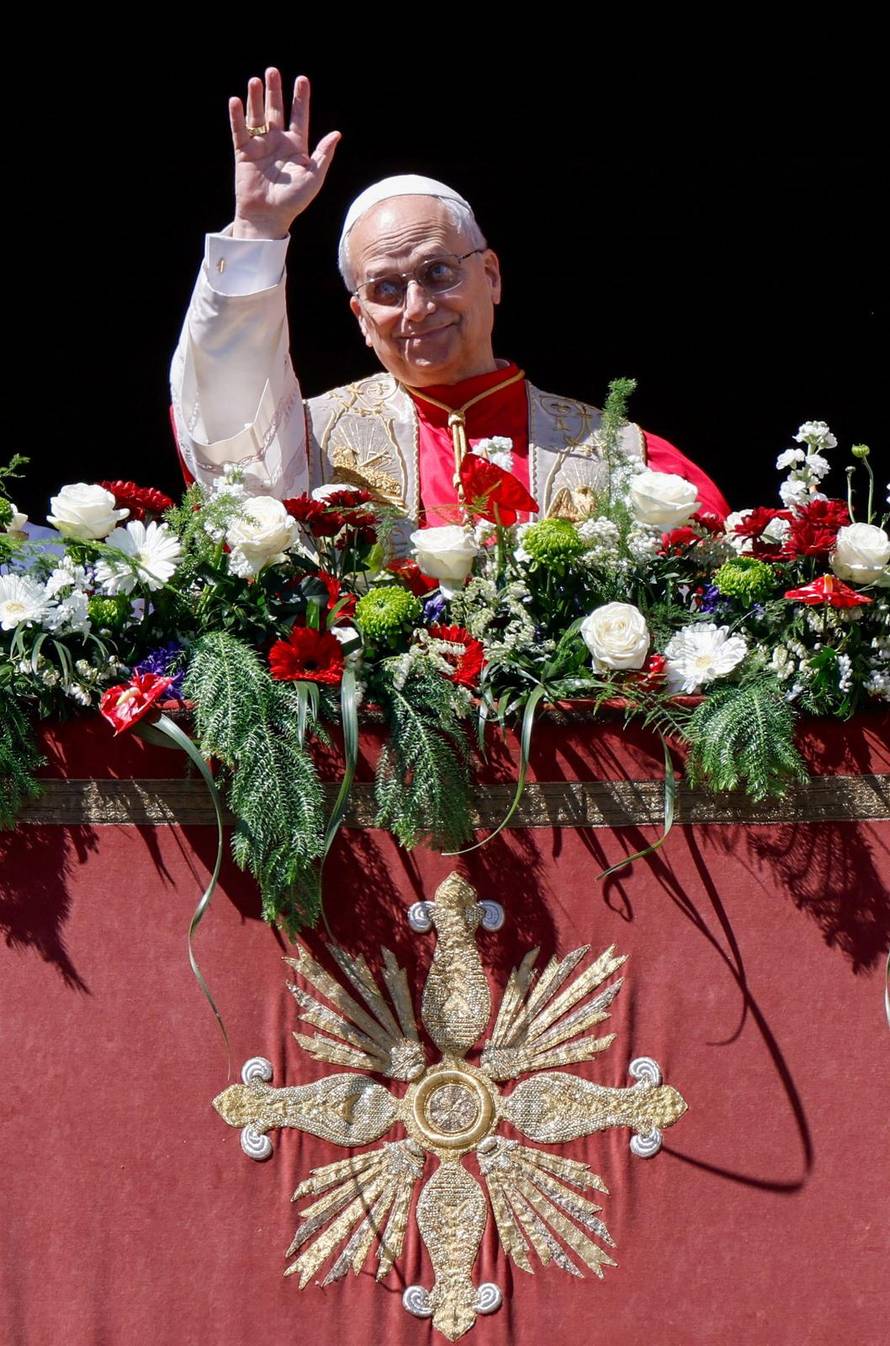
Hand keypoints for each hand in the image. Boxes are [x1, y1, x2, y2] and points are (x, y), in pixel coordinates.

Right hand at [229, 68, 340, 238]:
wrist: (268, 217)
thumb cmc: (293, 201)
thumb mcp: (313, 177)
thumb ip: (323, 154)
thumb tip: (336, 134)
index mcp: (296, 147)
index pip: (299, 117)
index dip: (300, 99)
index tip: (302, 79)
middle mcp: (277, 143)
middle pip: (276, 111)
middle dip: (275, 91)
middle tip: (272, 71)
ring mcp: (260, 146)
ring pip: (257, 116)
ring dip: (256, 99)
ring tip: (255, 80)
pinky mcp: (243, 153)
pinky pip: (239, 131)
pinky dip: (237, 117)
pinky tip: (236, 101)